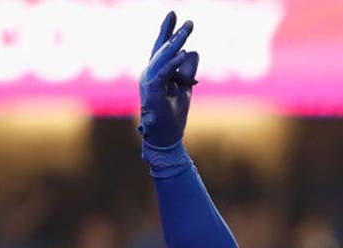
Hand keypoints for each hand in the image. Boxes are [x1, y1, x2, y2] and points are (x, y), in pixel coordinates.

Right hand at [138, 12, 199, 147]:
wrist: (167, 138)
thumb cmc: (173, 115)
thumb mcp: (185, 88)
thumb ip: (187, 71)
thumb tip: (193, 51)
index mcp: (156, 73)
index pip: (162, 48)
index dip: (168, 31)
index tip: (175, 14)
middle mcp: (149, 74)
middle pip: (161, 49)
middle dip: (173, 33)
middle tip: (188, 20)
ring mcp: (149, 83)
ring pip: (162, 58)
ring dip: (175, 44)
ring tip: (187, 30)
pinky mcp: (152, 93)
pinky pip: (163, 74)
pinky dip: (173, 63)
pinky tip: (183, 53)